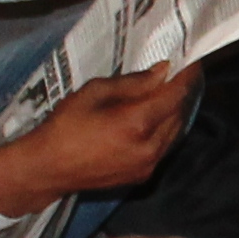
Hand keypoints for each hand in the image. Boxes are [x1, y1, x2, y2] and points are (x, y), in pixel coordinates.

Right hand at [0, 62, 196, 215]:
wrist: (48, 168)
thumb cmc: (66, 125)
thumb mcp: (94, 92)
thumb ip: (133, 83)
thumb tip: (163, 72)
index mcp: (137, 122)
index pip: (175, 94)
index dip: (186, 76)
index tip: (190, 62)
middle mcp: (150, 146)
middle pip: (178, 113)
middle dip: (178, 93)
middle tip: (175, 75)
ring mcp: (148, 165)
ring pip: (174, 133)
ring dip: (172, 113)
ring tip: (163, 95)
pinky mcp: (142, 176)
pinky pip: (163, 148)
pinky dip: (163, 131)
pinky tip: (151, 120)